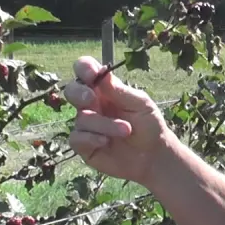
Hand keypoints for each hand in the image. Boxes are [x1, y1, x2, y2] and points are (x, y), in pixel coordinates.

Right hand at [65, 57, 171, 184]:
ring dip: (104, 124)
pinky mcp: (84, 145)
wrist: (153, 156)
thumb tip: (102, 72)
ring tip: (126, 130)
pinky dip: (91, 138)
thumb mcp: (140, 104)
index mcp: (105, 89)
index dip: (84, 68)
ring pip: (81, 118)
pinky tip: (106, 142)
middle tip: (91, 99)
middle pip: (72, 90)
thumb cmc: (149, 125)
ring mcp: (86, 125)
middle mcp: (92, 105)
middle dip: (79, 93)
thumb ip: (119, 90)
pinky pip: (76, 138)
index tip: (92, 74)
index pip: (86, 71)